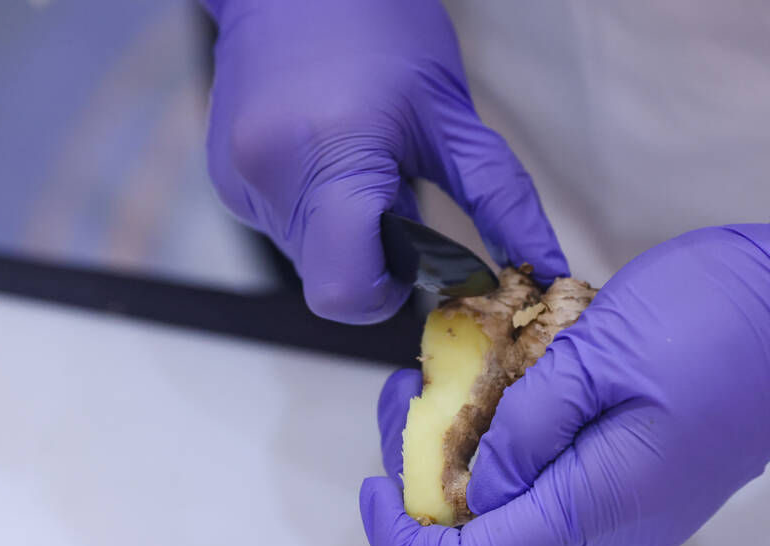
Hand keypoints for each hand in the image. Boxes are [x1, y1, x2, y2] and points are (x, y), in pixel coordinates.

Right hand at [203, 0, 565, 322]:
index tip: (416, 256)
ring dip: (346, 235)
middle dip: (373, 258)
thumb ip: (499, 201)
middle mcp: (271, 180)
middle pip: (330, 284)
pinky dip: (317, 213)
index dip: (388, 291)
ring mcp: (238, 182)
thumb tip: (543, 266)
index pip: (348, 294)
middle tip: (396, 192)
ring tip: (362, 163)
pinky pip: (284, 230)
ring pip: (308, 261)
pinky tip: (331, 156)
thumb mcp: (450, 115)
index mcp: (330, 162)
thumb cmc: (376, 24)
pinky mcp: (226, 181)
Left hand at [361, 149, 769, 545]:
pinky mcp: (646, 473)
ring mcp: (636, 503)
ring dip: (474, 443)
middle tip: (410, 382)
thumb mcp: (600, 354)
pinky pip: (561, 472)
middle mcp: (615, 526)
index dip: (405, 541)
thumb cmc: (718, 319)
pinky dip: (520, 435)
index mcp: (602, 506)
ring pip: (523, 497)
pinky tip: (511, 378)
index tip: (371, 484)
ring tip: (454, 366)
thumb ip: (525, 427)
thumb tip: (475, 487)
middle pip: (492, 528)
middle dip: (431, 467)